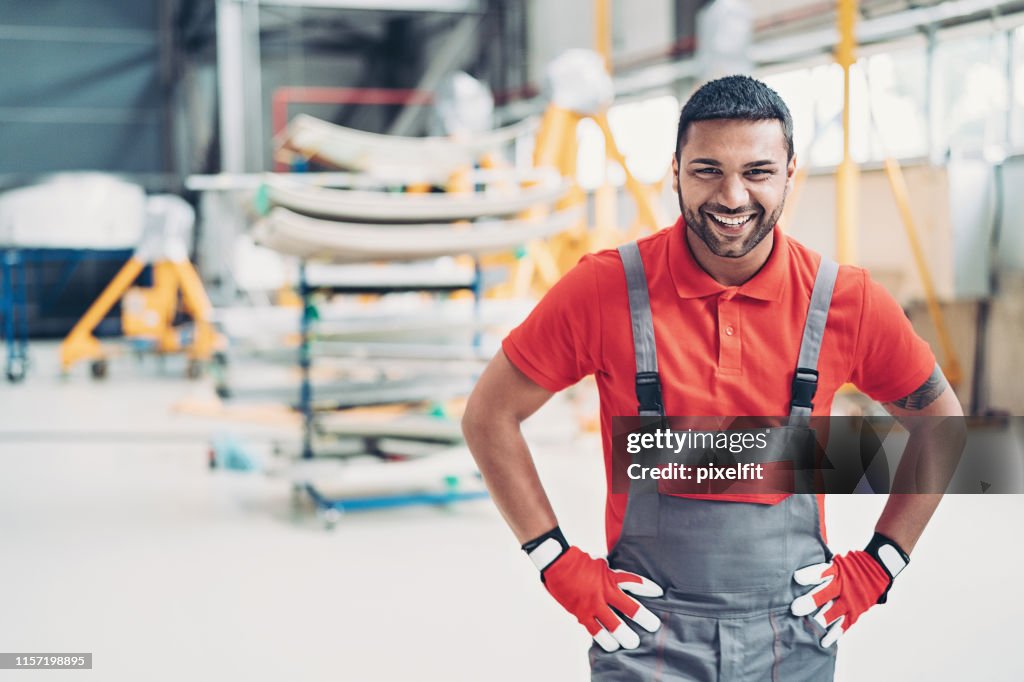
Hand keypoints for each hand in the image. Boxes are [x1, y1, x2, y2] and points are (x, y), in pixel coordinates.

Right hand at [543, 547, 663, 651]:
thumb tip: (624, 578)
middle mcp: (604, 592)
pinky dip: (604, 640)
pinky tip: (611, 647)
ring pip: (613, 625)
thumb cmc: (578, 561)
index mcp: (610, 577)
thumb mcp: (600, 563)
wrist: (557, 563)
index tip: (659, 592)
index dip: (648, 587)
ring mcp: (593, 604)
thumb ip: (612, 573)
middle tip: (653, 626)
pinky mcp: (581, 614)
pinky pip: (595, 631)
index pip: (634, 582)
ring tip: (633, 643)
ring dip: (624, 635)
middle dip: (643, 619)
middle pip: (629, 608)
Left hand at [790, 532, 908, 646]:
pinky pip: (844, 624)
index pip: (822, 572)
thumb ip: (821, 567)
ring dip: (820, 619)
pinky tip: (823, 642)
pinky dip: (834, 634)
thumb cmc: (850, 565)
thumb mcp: (837, 560)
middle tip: (795, 608)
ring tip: (808, 625)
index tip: (796, 578)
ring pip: (834, 612)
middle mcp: (844, 586)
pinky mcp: (856, 612)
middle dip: (811, 601)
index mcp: (837, 570)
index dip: (810, 575)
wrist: (878, 569)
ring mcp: (851, 600)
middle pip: (825, 593)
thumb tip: (797, 571)